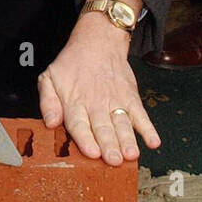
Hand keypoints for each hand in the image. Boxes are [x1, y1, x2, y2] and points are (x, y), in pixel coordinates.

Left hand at [37, 27, 159, 165]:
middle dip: (109, 145)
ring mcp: (116, 101)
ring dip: (127, 140)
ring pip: (122, 124)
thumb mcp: (49, 78)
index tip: (92, 152)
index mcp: (75, 102)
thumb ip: (47, 102)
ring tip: (131, 154)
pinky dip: (148, 129)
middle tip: (113, 160)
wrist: (98, 42)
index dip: (86, 139)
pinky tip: (153, 141)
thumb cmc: (73, 64)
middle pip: (103, 128)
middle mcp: (96, 104)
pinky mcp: (131, 98)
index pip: (79, 124)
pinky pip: (141, 115)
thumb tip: (50, 122)